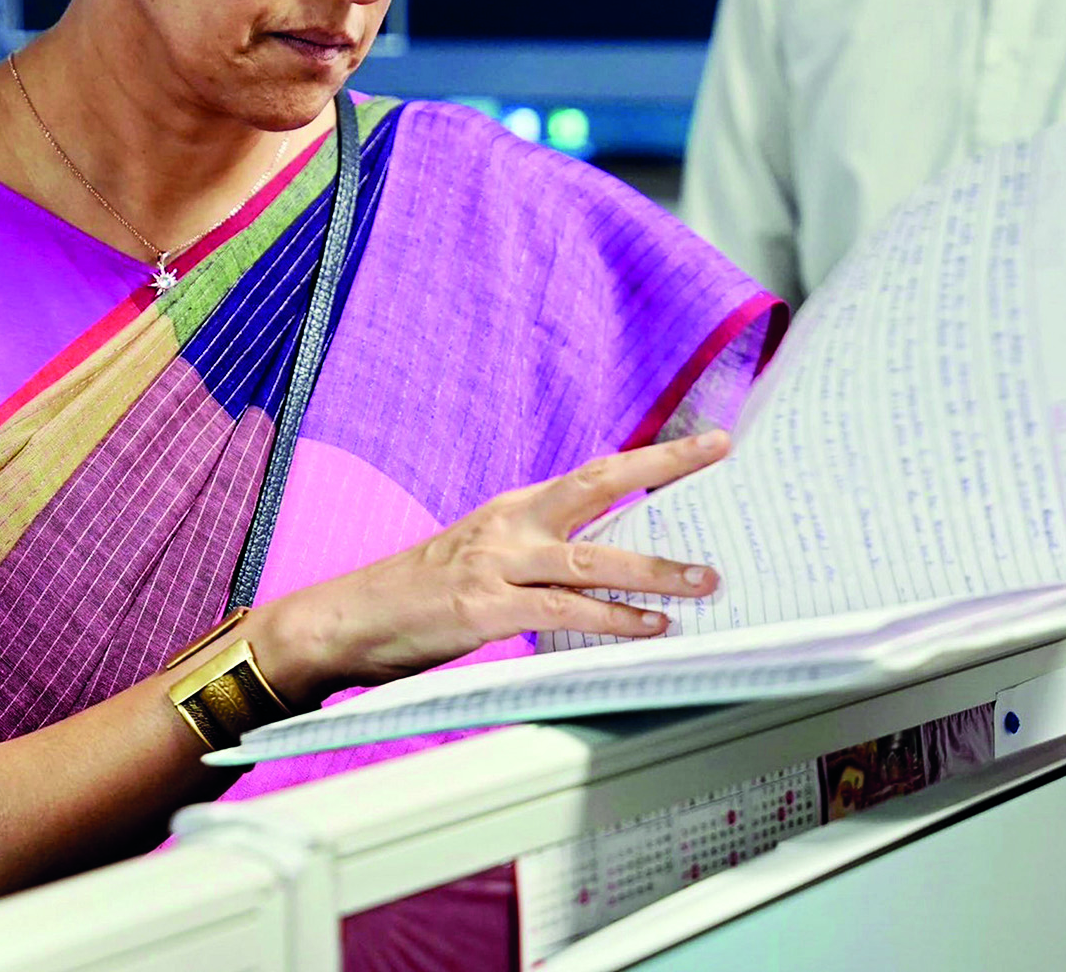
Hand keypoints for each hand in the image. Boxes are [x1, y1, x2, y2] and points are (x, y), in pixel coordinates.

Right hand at [267, 430, 732, 692]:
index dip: (655, 455)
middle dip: (665, 465)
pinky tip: (649, 626)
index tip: (707, 440)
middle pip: (601, 484)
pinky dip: (611, 620)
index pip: (598, 473)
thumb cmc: (421, 596)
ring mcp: (498, 563)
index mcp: (516, 508)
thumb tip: (614, 567)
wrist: (347, 620)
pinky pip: (562, 611)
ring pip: (592, 558)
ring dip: (655, 570)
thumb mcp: (488, 560)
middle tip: (719, 452)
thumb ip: (544, 558)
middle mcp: (512, 523)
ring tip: (706, 581)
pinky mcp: (483, 607)